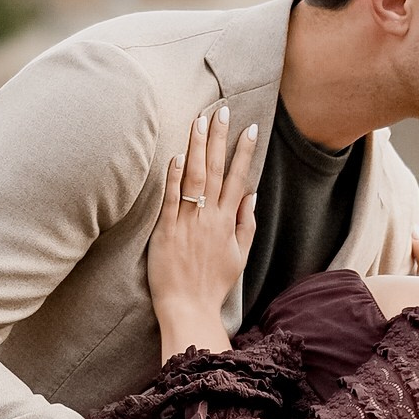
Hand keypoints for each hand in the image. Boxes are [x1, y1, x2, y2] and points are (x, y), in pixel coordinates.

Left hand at [147, 105, 260, 355]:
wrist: (188, 308)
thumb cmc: (212, 284)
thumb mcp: (240, 256)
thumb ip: (246, 223)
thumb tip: (252, 195)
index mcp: (228, 221)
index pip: (239, 178)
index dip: (245, 152)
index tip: (251, 128)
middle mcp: (209, 217)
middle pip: (216, 170)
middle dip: (220, 138)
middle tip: (222, 111)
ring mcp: (187, 222)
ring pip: (195, 178)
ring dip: (198, 148)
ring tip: (200, 121)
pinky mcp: (165, 230)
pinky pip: (171, 199)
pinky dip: (175, 177)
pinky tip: (178, 156)